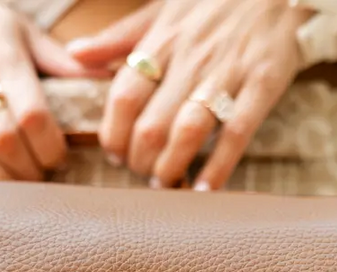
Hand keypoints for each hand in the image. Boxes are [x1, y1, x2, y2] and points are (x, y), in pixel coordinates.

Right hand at [0, 0, 106, 179]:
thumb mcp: (24, 33)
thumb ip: (62, 63)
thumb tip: (108, 79)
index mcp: (3, 56)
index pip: (33, 115)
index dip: (50, 148)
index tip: (58, 159)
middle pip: (2, 138)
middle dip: (27, 169)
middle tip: (37, 177)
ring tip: (11, 185)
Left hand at [68, 0, 310, 188]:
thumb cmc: (215, 0)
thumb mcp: (162, 8)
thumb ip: (120, 37)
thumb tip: (75, 55)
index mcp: (163, 40)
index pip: (124, 96)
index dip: (114, 134)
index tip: (116, 155)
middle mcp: (191, 59)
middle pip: (152, 123)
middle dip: (141, 160)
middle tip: (144, 175)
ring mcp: (227, 73)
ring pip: (189, 131)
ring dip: (173, 167)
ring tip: (168, 185)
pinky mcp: (262, 84)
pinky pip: (236, 133)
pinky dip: (219, 166)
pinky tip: (205, 188)